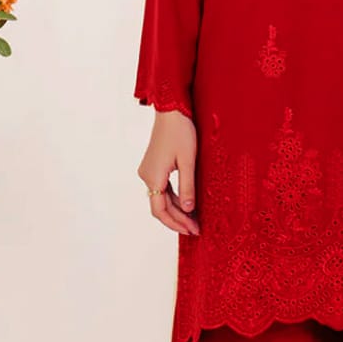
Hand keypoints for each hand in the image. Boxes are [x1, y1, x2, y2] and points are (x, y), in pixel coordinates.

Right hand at [138, 112, 199, 234]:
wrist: (171, 111)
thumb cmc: (181, 132)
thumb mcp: (188, 161)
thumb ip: (188, 186)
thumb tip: (189, 209)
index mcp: (153, 176)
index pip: (160, 211)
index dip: (176, 223)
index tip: (192, 230)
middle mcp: (146, 176)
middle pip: (160, 207)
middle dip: (178, 220)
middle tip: (196, 229)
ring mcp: (148, 171)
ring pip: (161, 199)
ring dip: (176, 210)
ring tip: (194, 220)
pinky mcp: (153, 167)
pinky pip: (162, 189)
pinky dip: (174, 199)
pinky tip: (187, 204)